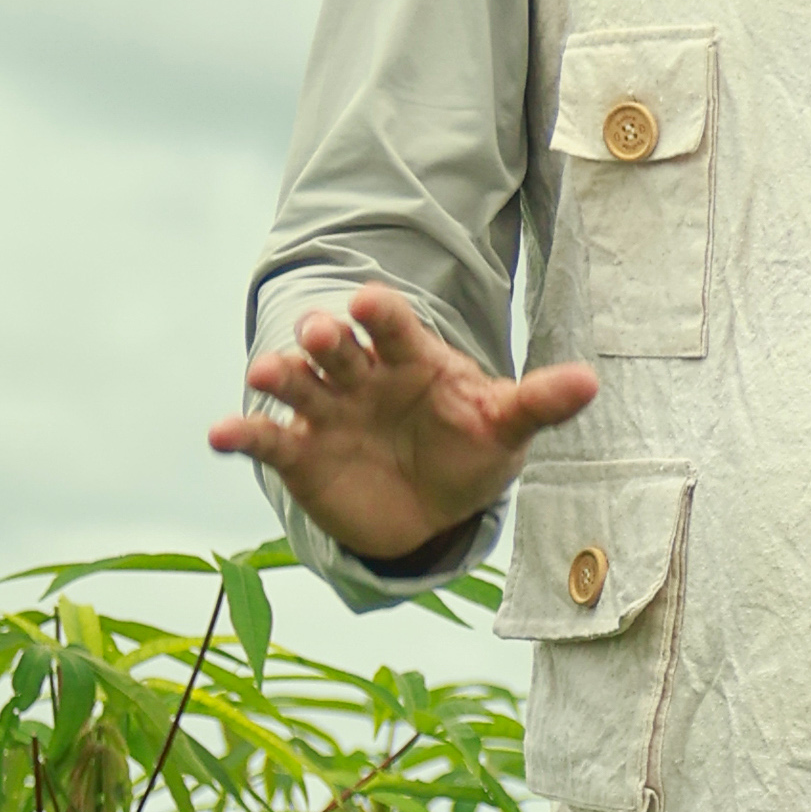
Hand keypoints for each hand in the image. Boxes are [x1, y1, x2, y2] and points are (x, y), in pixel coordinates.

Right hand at [208, 286, 596, 567]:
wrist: (431, 509)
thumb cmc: (469, 450)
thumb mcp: (505, 427)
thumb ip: (539, 403)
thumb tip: (591, 382)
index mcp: (411, 359)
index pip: (393, 325)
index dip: (379, 312)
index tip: (365, 303)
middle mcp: (361, 377)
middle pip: (338, 348)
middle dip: (326, 337)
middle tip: (320, 332)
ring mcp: (327, 412)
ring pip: (298, 384)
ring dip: (280, 374)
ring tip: (267, 373)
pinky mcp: (299, 453)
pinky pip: (267, 439)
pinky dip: (241, 435)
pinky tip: (219, 436)